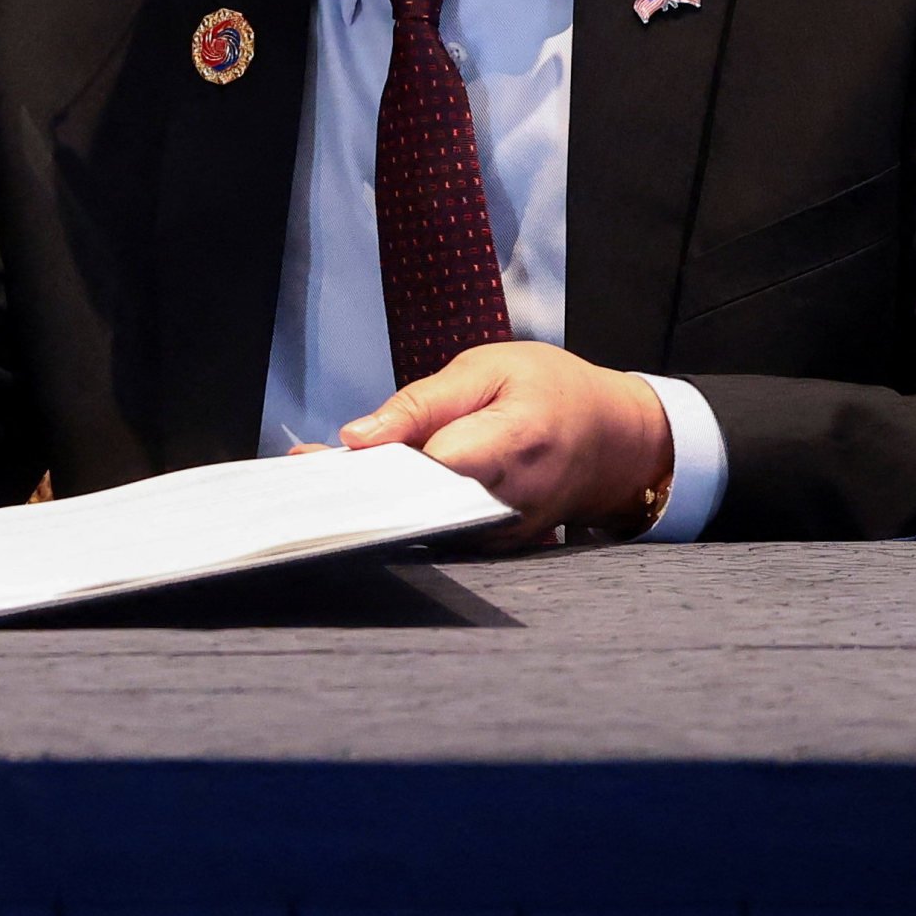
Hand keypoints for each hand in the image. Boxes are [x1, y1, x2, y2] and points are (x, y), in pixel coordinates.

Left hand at [342, 342, 673, 539]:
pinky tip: (365, 491)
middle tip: (303, 471)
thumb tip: (358, 437)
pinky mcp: (499, 547)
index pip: (431, 465)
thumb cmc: (550, 390)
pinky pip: (439, 533)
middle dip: (358, 489)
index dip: (376, 465)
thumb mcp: (486, 368)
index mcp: (514, 441)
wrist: (612, 438)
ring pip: (422, 525)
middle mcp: (511, 500)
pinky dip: (400, 513)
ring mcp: (507, 532)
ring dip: (371, 503)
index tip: (319, 459)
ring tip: (321, 477)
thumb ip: (421, 403)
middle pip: (418, 504)